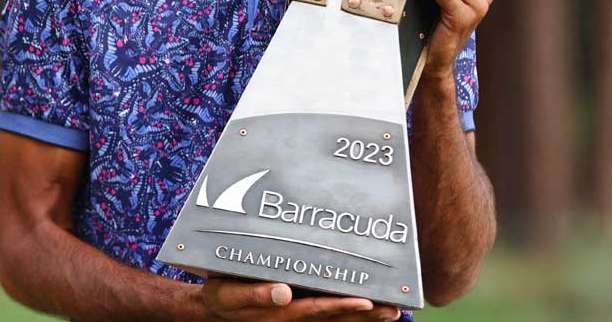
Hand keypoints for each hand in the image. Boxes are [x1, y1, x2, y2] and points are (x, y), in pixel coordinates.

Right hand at [200, 278, 401, 320]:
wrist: (217, 308)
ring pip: (338, 318)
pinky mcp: (300, 311)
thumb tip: (283, 292)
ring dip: (365, 316)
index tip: (367, 301)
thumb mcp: (230, 294)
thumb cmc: (223, 296)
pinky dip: (352, 312)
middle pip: (337, 317)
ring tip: (393, 311)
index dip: (343, 306)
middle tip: (394, 310)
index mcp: (280, 313)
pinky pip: (331, 315)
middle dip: (366, 315)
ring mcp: (300, 315)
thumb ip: (255, 293)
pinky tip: (371, 308)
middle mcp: (296, 317)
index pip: (318, 309)